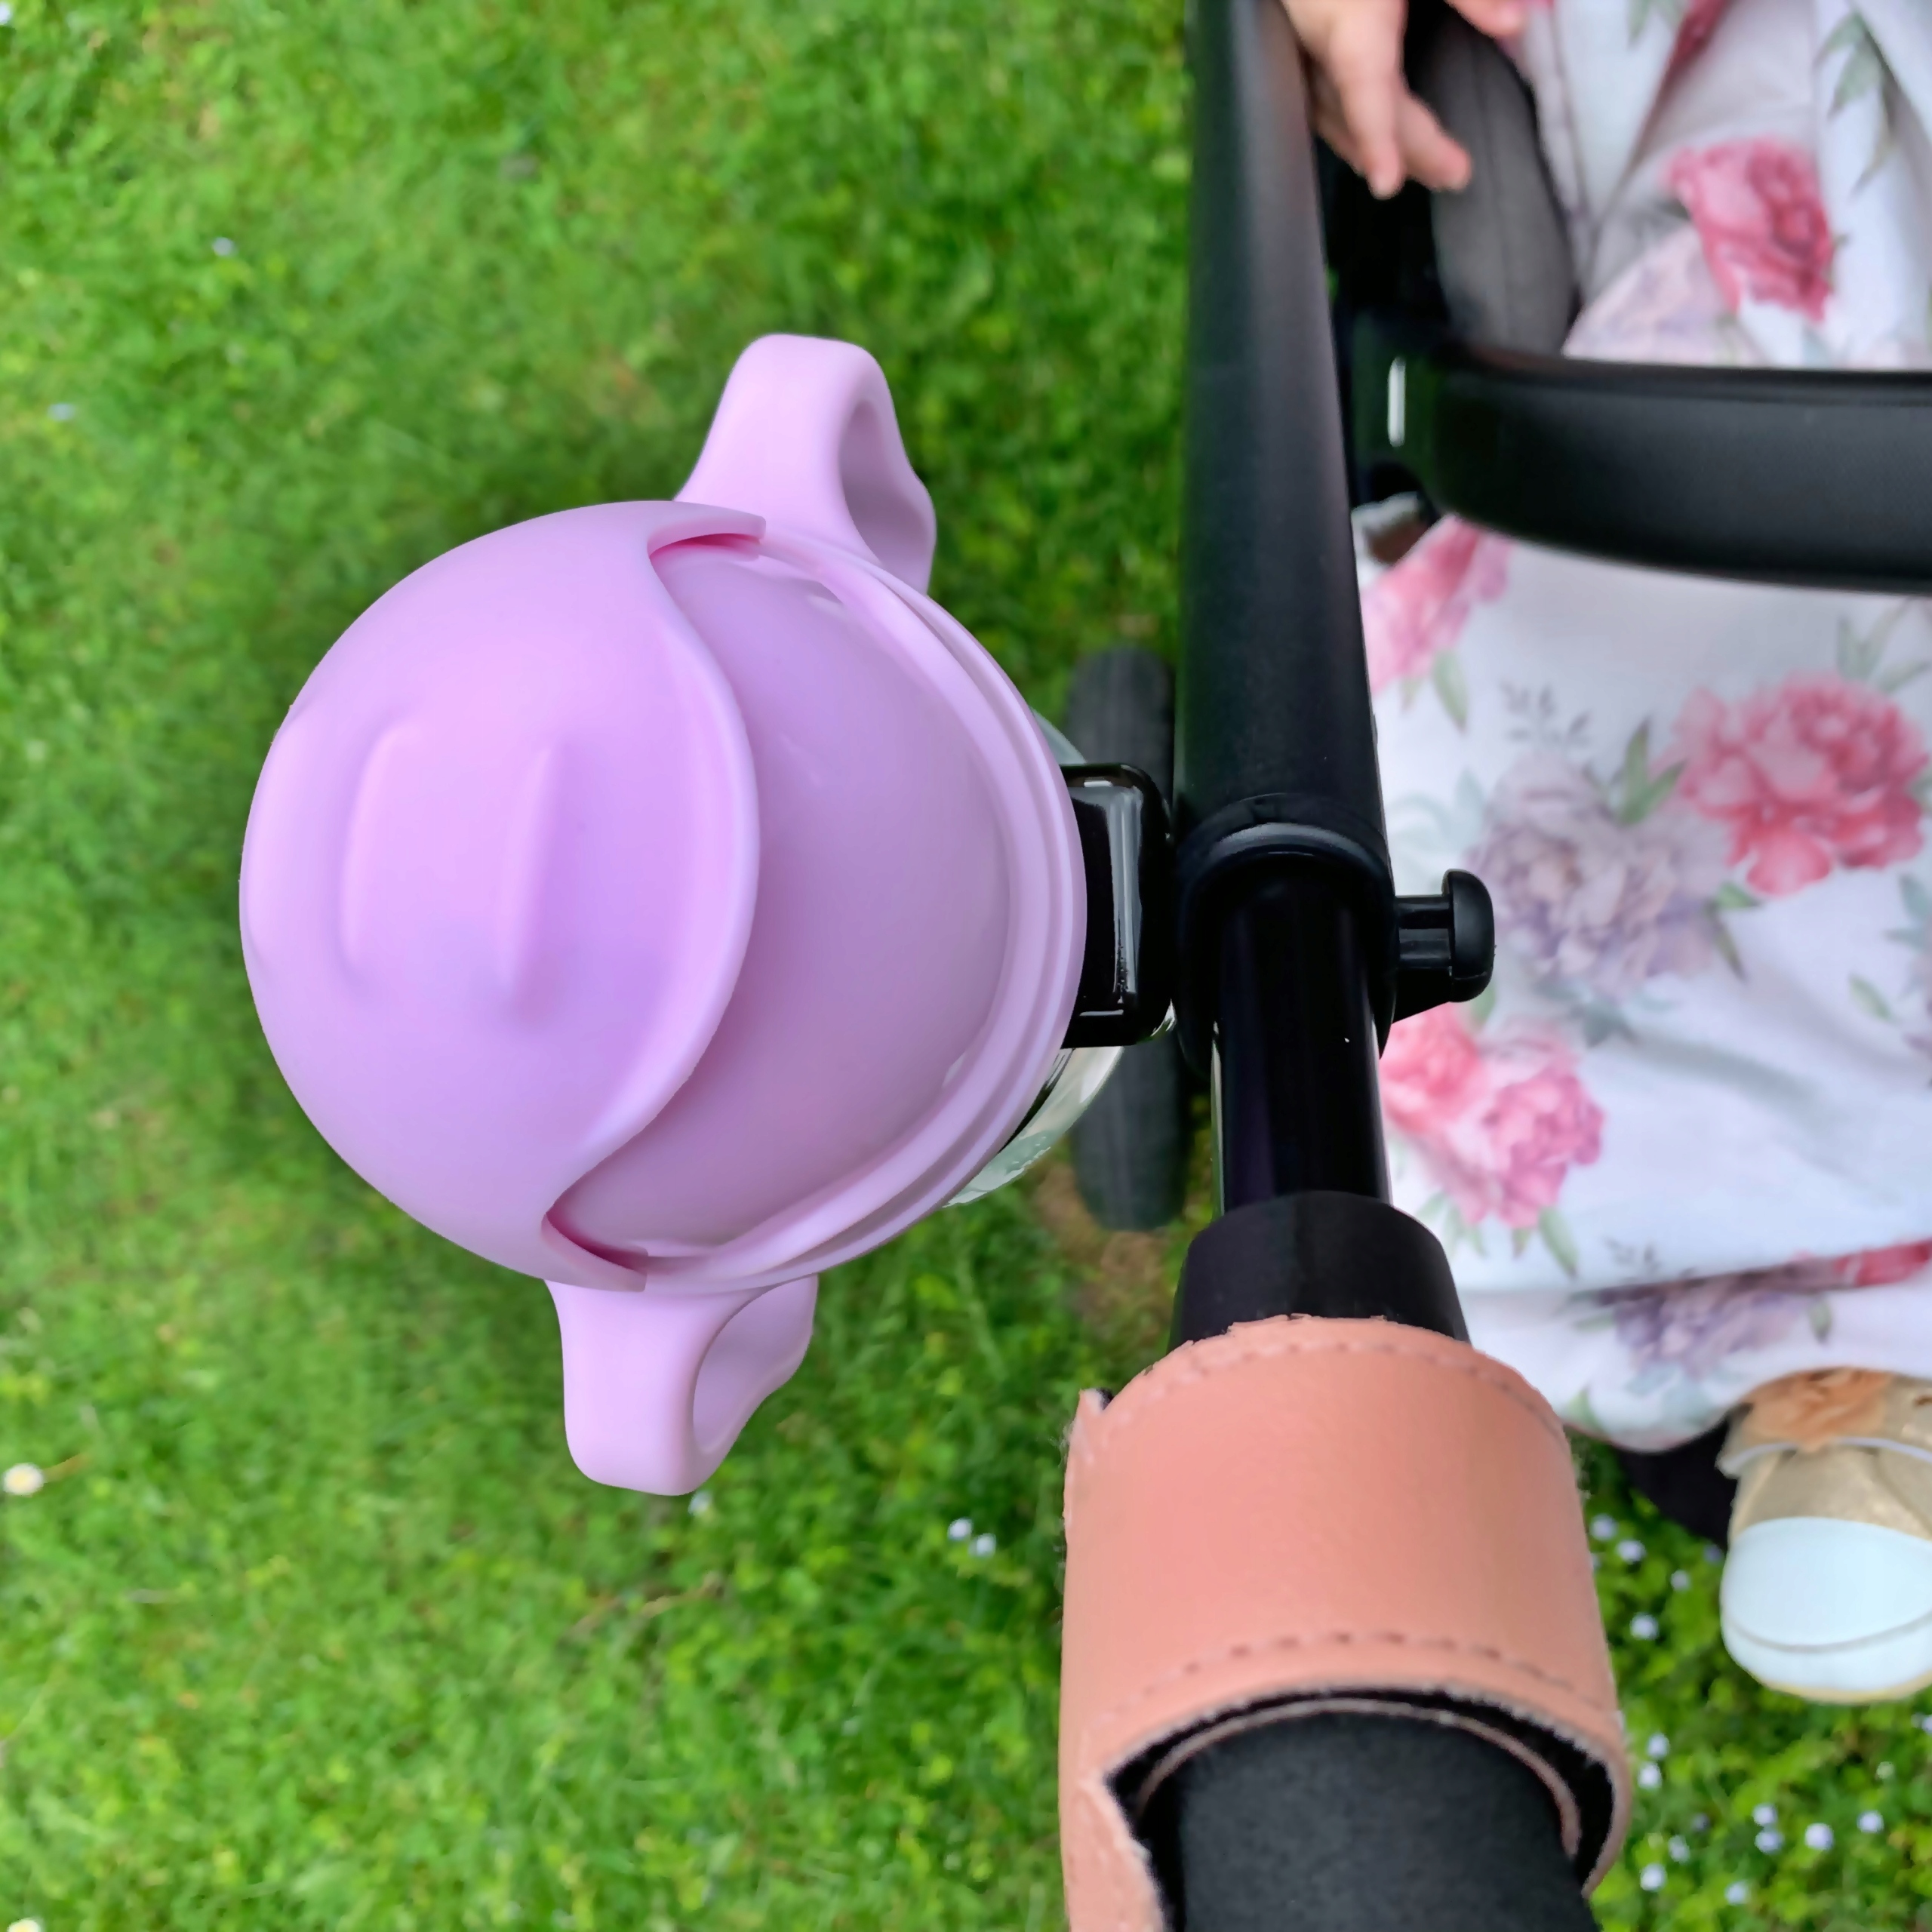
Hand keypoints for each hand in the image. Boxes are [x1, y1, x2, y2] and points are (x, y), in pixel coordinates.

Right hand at [1280, 0, 1526, 197]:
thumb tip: (1521, 23)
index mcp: (1349, 19)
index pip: (1364, 87)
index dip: (1376, 138)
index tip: (1387, 183)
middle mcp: (1320, 42)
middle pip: (1360, 113)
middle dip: (1408, 150)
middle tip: (1457, 174)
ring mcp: (1304, 48)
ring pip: (1335, 116)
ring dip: (1379, 146)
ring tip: (1424, 167)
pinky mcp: (1298, 46)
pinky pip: (1324, 102)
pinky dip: (1354, 126)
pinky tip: (1376, 138)